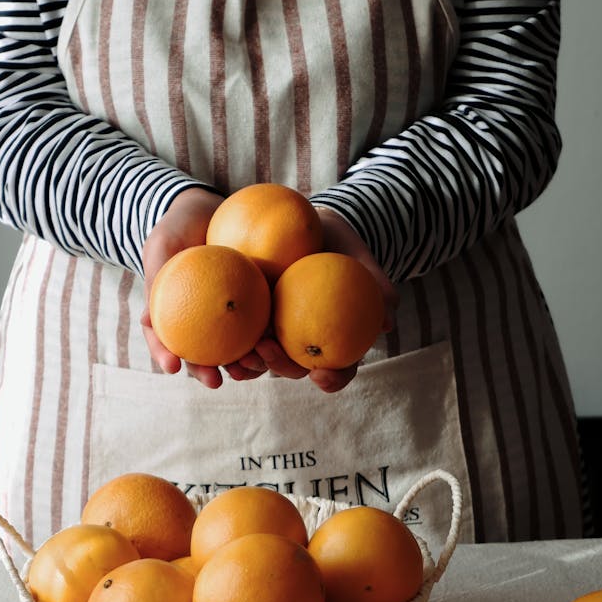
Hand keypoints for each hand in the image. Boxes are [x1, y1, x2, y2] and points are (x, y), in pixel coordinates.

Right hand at [140, 187, 268, 387]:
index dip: (166, 357)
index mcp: (171, 315)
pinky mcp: (255, 307)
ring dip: (241, 365)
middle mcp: (199, 321)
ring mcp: (228, 317)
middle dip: (207, 373)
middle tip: (214, 381)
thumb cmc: (179, 228)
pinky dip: (267, 337)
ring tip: (247, 367)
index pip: (165, 341)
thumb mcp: (162, 247)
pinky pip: (261, 326)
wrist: (209, 209)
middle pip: (201, 355)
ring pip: (232, 349)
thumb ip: (156, 279)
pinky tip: (274, 341)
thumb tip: (146, 320)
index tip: (171, 367)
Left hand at [240, 207, 399, 394]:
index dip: (333, 379)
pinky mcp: (245, 318)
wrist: (302, 222)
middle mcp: (301, 342)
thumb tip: (389, 318)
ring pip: (260, 359)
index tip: (323, 375)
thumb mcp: (358, 255)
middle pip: (293, 368)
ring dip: (248, 364)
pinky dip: (226, 341)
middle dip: (280, 367)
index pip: (338, 368)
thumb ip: (375, 282)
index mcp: (332, 338)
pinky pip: (234, 335)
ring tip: (238, 352)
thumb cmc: (337, 242)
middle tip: (268, 351)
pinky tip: (212, 337)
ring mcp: (272, 333)